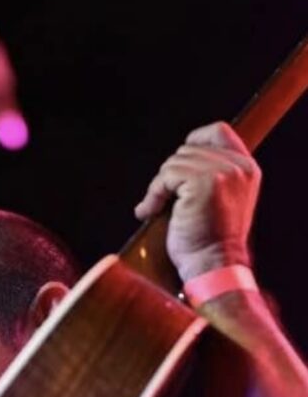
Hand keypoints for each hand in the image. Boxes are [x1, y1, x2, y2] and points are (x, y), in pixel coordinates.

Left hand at [134, 121, 260, 281]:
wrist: (211, 264)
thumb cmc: (208, 240)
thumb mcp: (218, 200)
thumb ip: (209, 174)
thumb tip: (177, 159)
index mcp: (246, 168)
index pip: (218, 132)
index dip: (193, 142)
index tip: (176, 169)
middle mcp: (238, 166)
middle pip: (187, 149)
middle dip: (170, 175)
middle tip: (163, 201)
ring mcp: (222, 172)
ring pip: (173, 162)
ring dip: (159, 187)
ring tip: (158, 210)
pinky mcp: (203, 182)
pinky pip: (165, 176)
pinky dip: (153, 194)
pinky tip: (150, 212)